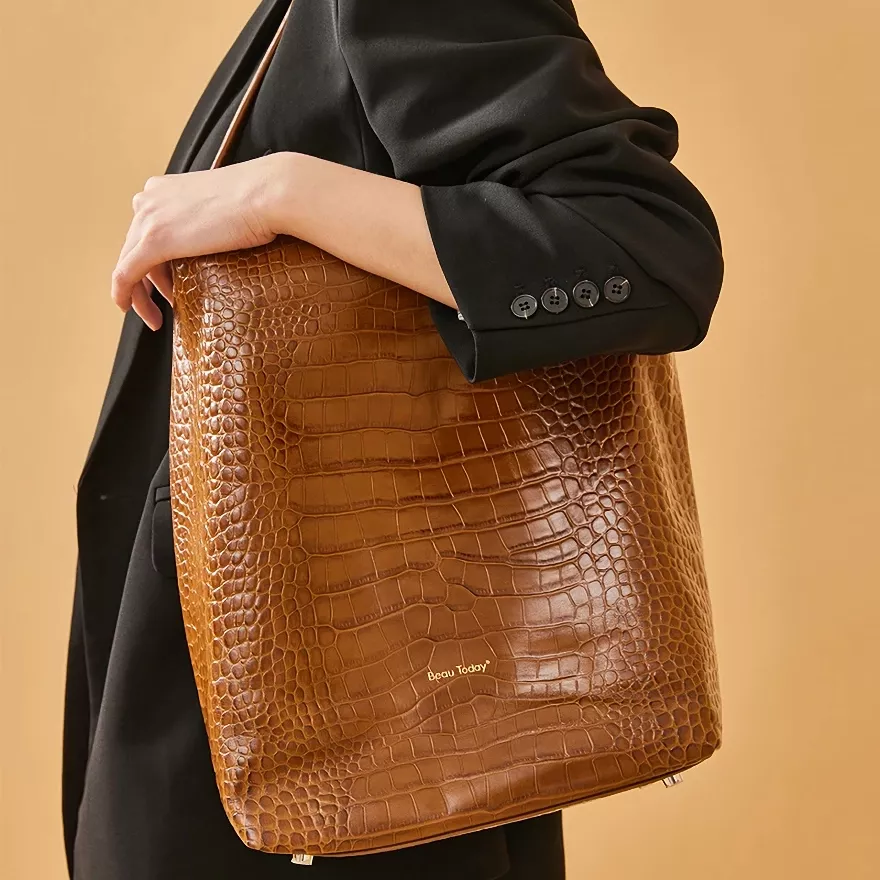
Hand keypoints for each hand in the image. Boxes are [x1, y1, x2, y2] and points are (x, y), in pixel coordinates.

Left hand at [111, 154, 286, 329]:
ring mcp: (149, 219)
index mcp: (164, 189)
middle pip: (135, 248)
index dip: (156, 260)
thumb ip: (210, 220)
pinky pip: (126, 274)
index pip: (148, 230)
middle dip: (147, 281)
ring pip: (128, 263)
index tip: (169, 283)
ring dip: (139, 294)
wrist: (267, 195)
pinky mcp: (154, 241)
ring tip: (156, 317)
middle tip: (163, 306)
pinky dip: (123, 293)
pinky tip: (126, 308)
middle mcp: (149, 200)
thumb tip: (220, 240)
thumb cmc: (261, 200)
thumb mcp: (225, 207)